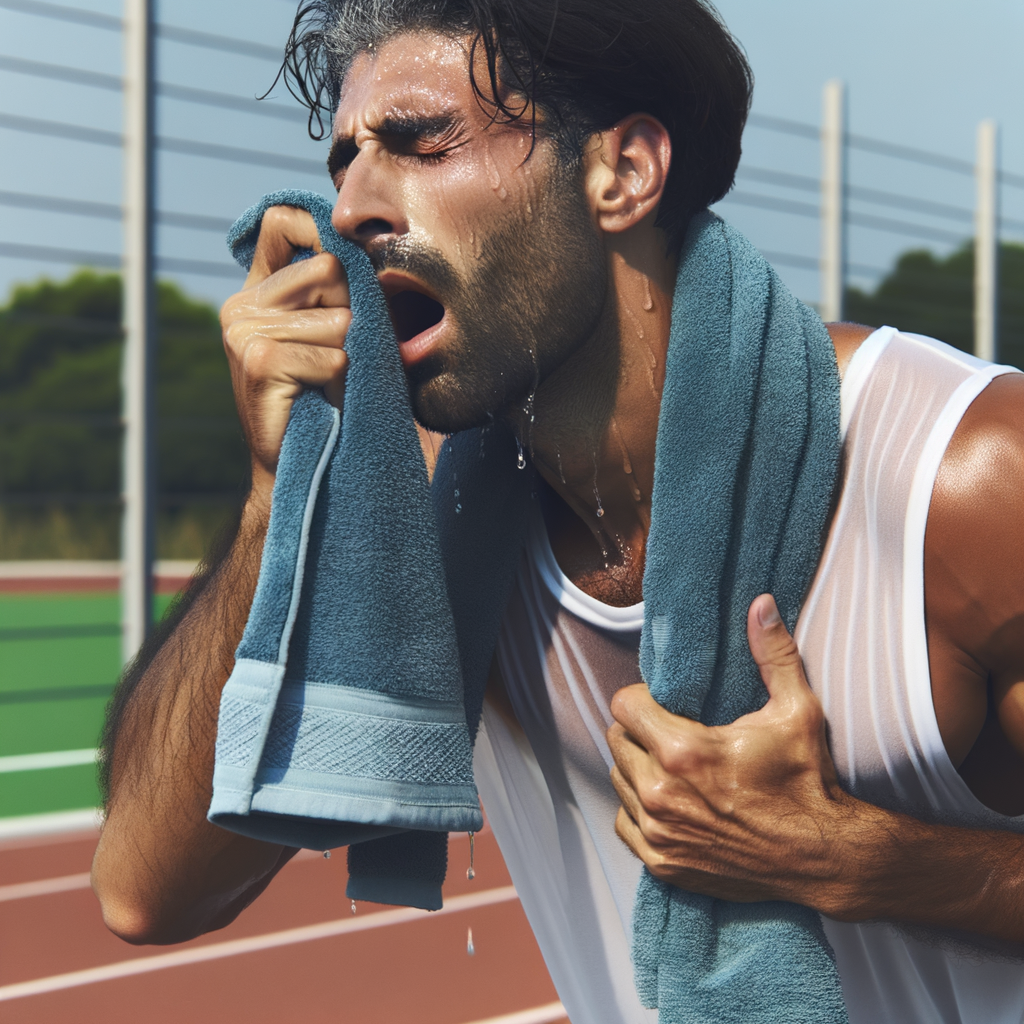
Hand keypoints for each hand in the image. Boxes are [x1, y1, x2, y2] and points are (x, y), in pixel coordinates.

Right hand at [219, 206, 351, 499]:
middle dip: (351, 312)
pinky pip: (332, 354)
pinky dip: (339, 380)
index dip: (319, 227)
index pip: (283, 222)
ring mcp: (242, 332)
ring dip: (348, 355)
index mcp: (258, 293)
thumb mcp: (332, 334)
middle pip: (328, 269)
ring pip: (336, 318)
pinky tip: (319, 397)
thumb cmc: (328, 399)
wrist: (302, 463)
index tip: (343, 263)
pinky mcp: (258, 361)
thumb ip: (335, 289)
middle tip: (337, 356)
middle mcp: (241, 306)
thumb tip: (363, 242)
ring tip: (327, 382)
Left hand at [607, 594, 859, 911]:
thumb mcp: (798, 711)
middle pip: (617, 741)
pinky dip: (641, 810)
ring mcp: (659, 832)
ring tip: (675, 766)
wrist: (824, 859)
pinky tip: (672, 801)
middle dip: (640, 732)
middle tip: (674, 734)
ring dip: (639, 769)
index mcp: (684, 751)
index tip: (665, 705)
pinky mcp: (662, 861)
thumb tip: (762, 603)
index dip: (642, 699)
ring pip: (618, 780)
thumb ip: (773, 653)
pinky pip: (625, 821)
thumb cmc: (808, 782)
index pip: (622, 705)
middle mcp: (661, 793)